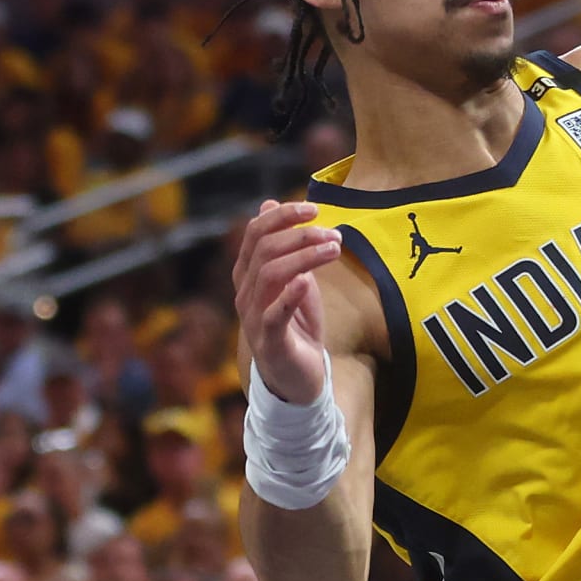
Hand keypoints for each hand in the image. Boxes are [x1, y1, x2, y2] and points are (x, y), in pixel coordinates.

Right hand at [233, 200, 340, 404]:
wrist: (298, 376)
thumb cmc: (298, 325)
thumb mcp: (295, 279)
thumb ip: (286, 247)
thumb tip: (269, 204)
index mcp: (249, 274)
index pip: (254, 233)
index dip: (282, 216)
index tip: (314, 208)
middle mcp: (245, 292)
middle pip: (263, 249)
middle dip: (300, 234)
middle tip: (333, 233)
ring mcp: (252, 317)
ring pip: (270, 275)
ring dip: (305, 257)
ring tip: (335, 249)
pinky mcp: (269, 341)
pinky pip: (271, 315)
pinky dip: (288, 295)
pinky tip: (306, 281)